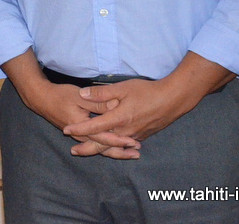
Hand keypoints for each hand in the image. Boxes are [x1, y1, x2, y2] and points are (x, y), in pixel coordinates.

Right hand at [18, 79, 141, 159]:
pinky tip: (115, 146)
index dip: (119, 140)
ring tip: (131, 153)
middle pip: (102, 148)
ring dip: (115, 151)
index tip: (133, 142)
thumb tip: (115, 105)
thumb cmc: (60, 95)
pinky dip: (106, 147)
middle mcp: (80, 136)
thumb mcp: (79, 96)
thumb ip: (98, 102)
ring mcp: (79, 136)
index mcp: (81, 127)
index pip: (103, 137)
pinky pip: (94, 144)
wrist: (42, 99)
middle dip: (120, 152)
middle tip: (137, 154)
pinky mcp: (78, 134)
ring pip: (99, 148)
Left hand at [62, 78, 198, 151]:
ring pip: (113, 146)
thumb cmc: (147, 92)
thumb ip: (101, 93)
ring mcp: (134, 135)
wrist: (172, 100)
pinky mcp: (142, 136)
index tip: (66, 130)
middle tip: (73, 151)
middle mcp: (125, 131)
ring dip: (99, 149)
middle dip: (86, 148)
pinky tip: (110, 147)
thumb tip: (82, 93)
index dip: (79, 128)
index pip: (94, 126)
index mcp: (118, 118)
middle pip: (102, 144)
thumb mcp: (122, 88)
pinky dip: (114, 147)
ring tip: (87, 151)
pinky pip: (124, 144)